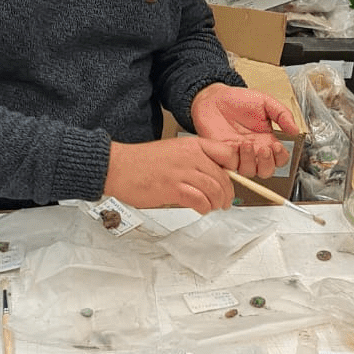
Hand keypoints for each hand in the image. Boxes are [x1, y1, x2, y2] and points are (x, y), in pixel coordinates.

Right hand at [104, 137, 239, 213]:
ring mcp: (182, 172)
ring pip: (214, 190)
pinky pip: (199, 200)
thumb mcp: (173, 151)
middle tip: (226, 202)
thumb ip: (193, 160)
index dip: (234, 169)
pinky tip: (200, 209)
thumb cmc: (141, 162)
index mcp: (192, 145)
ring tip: (213, 207)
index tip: (233, 180)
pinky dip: (204, 207)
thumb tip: (210, 177)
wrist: (118, 166)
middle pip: (223, 176)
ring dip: (217, 203)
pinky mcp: (173, 188)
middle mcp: (191, 156)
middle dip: (227, 193)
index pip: (226, 153)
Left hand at [191, 83, 300, 179]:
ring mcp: (238, 154)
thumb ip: (282, 114)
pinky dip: (235, 159)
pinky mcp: (224, 155)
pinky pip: (231, 166)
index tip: (278, 146)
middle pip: (266, 171)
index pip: (280, 159)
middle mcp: (254, 150)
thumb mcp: (266, 102)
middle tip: (264, 149)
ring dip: (251, 161)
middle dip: (268, 163)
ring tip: (247, 143)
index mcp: (267, 140)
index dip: (281, 157)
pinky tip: (235, 144)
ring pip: (250, 172)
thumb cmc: (238, 100)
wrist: (214, 98)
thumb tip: (296, 130)